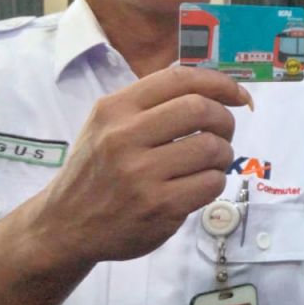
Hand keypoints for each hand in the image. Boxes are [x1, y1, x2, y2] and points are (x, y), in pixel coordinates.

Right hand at [34, 66, 252, 264]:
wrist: (65, 225)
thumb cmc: (97, 169)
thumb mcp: (108, 124)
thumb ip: (152, 104)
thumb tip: (218, 90)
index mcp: (114, 109)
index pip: (179, 80)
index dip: (219, 83)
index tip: (239, 95)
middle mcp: (124, 137)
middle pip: (201, 110)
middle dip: (225, 120)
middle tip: (223, 133)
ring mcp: (141, 174)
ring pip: (212, 148)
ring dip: (223, 155)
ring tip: (210, 163)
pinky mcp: (159, 207)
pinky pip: (211, 183)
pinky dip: (214, 182)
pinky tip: (198, 185)